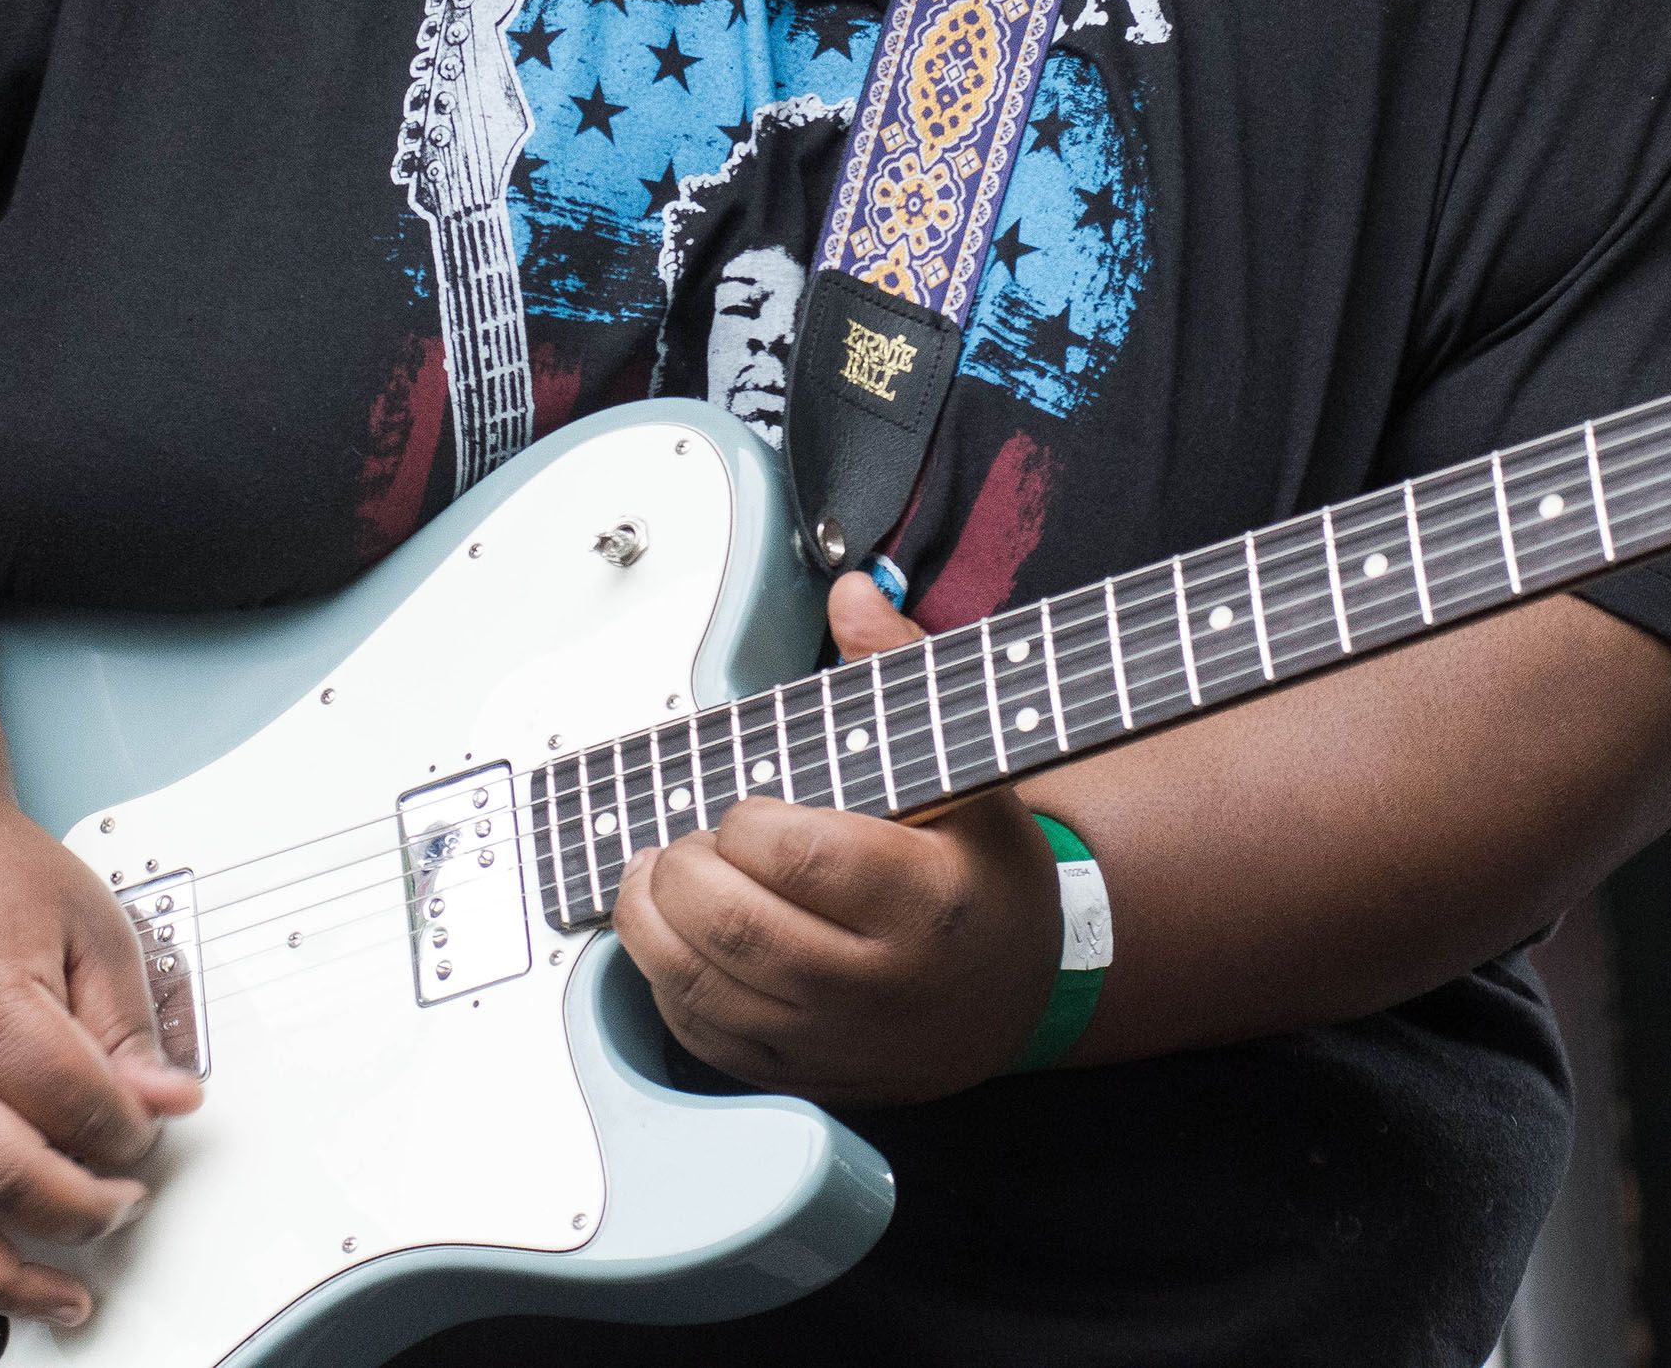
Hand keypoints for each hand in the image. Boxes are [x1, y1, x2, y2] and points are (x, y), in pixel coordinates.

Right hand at [0, 789, 205, 1324]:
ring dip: (6, 1279)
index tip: (152, 1123)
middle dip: (85, 1209)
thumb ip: (130, 1022)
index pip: (82, 1109)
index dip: (133, 1129)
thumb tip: (172, 1098)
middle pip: (14, 1181)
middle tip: (125, 1202)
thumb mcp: (90, 923)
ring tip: (64, 1296)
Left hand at [612, 575, 1062, 1102]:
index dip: (746, 824)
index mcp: (929, 902)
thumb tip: (851, 595)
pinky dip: (664, 982)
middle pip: (736, 930)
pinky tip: (669, 936)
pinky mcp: (799, 1076)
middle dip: (682, 872)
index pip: (800, 859)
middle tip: (685, 841)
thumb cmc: (987, 870)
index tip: (746, 807)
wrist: (1019, 989)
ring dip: (651, 923)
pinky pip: (703, 1037)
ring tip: (655, 875)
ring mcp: (836, 1042)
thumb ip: (901, 676)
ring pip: (703, 989)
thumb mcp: (971, 768)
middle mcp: (881, 986)